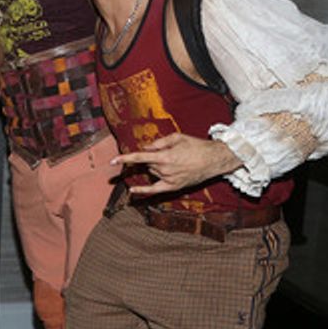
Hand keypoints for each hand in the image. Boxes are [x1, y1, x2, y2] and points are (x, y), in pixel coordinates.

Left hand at [113, 132, 240, 195]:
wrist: (215, 160)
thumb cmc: (197, 146)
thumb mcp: (178, 137)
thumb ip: (159, 142)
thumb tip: (146, 147)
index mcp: (166, 157)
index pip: (140, 157)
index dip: (125, 158)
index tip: (112, 160)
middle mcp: (166, 170)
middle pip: (148, 164)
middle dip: (152, 157)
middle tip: (167, 152)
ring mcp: (170, 180)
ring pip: (153, 172)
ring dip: (156, 166)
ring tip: (175, 161)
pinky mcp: (174, 187)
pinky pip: (155, 190)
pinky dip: (144, 191)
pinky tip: (132, 191)